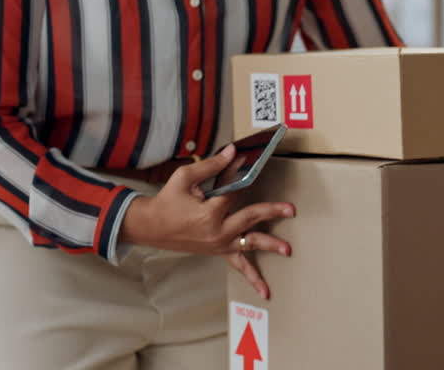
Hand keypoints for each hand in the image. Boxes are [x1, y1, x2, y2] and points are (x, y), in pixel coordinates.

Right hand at [121, 144, 294, 299]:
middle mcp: (218, 230)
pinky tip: (265, 291)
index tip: (250, 162)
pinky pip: (238, 265)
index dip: (241, 174)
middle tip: (291, 209)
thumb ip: (211, 165)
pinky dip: (253, 277)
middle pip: (250, 218)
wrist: (152, 227)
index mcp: (209, 212)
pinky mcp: (219, 251)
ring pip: (249, 244)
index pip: (234, 190)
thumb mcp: (184, 178)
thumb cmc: (167, 201)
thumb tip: (232, 152)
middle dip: (272, 212)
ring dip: (270, 245)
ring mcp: (220, 244)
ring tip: (288, 249)